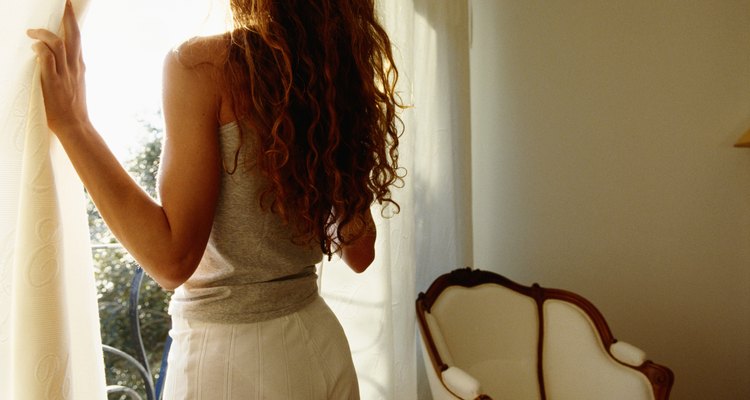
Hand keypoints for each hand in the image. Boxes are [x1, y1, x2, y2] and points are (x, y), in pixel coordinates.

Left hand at [27, 0, 89, 134]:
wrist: (75, 126)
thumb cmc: (72, 108)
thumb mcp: (76, 85)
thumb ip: (70, 70)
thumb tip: (56, 58)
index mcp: (80, 67)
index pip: (77, 39)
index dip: (72, 22)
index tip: (68, 9)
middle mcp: (75, 67)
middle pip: (73, 35)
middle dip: (67, 17)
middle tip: (63, 3)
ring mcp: (65, 74)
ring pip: (59, 44)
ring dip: (44, 34)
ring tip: (32, 31)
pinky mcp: (53, 82)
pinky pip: (47, 59)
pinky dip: (40, 49)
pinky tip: (33, 46)